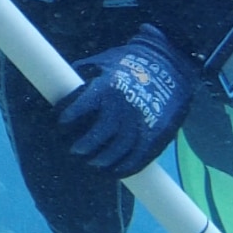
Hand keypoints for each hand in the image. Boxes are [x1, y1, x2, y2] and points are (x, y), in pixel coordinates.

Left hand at [56, 23, 194, 179]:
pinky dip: (126, 167)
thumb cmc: (133, 61)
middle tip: (75, 151)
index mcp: (107, 88)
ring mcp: (141, 121)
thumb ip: (85, 73)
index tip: (61, 124)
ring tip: (93, 163)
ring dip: (104, 160)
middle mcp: (123, 107)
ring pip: (119, 149)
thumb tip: (63, 83)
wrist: (171, 62)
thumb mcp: (106, 61)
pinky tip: (115, 170)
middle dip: (84, 145)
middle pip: (99, 134)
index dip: (68, 117)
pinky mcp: (157, 132)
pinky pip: (140, 156)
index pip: (80, 107)